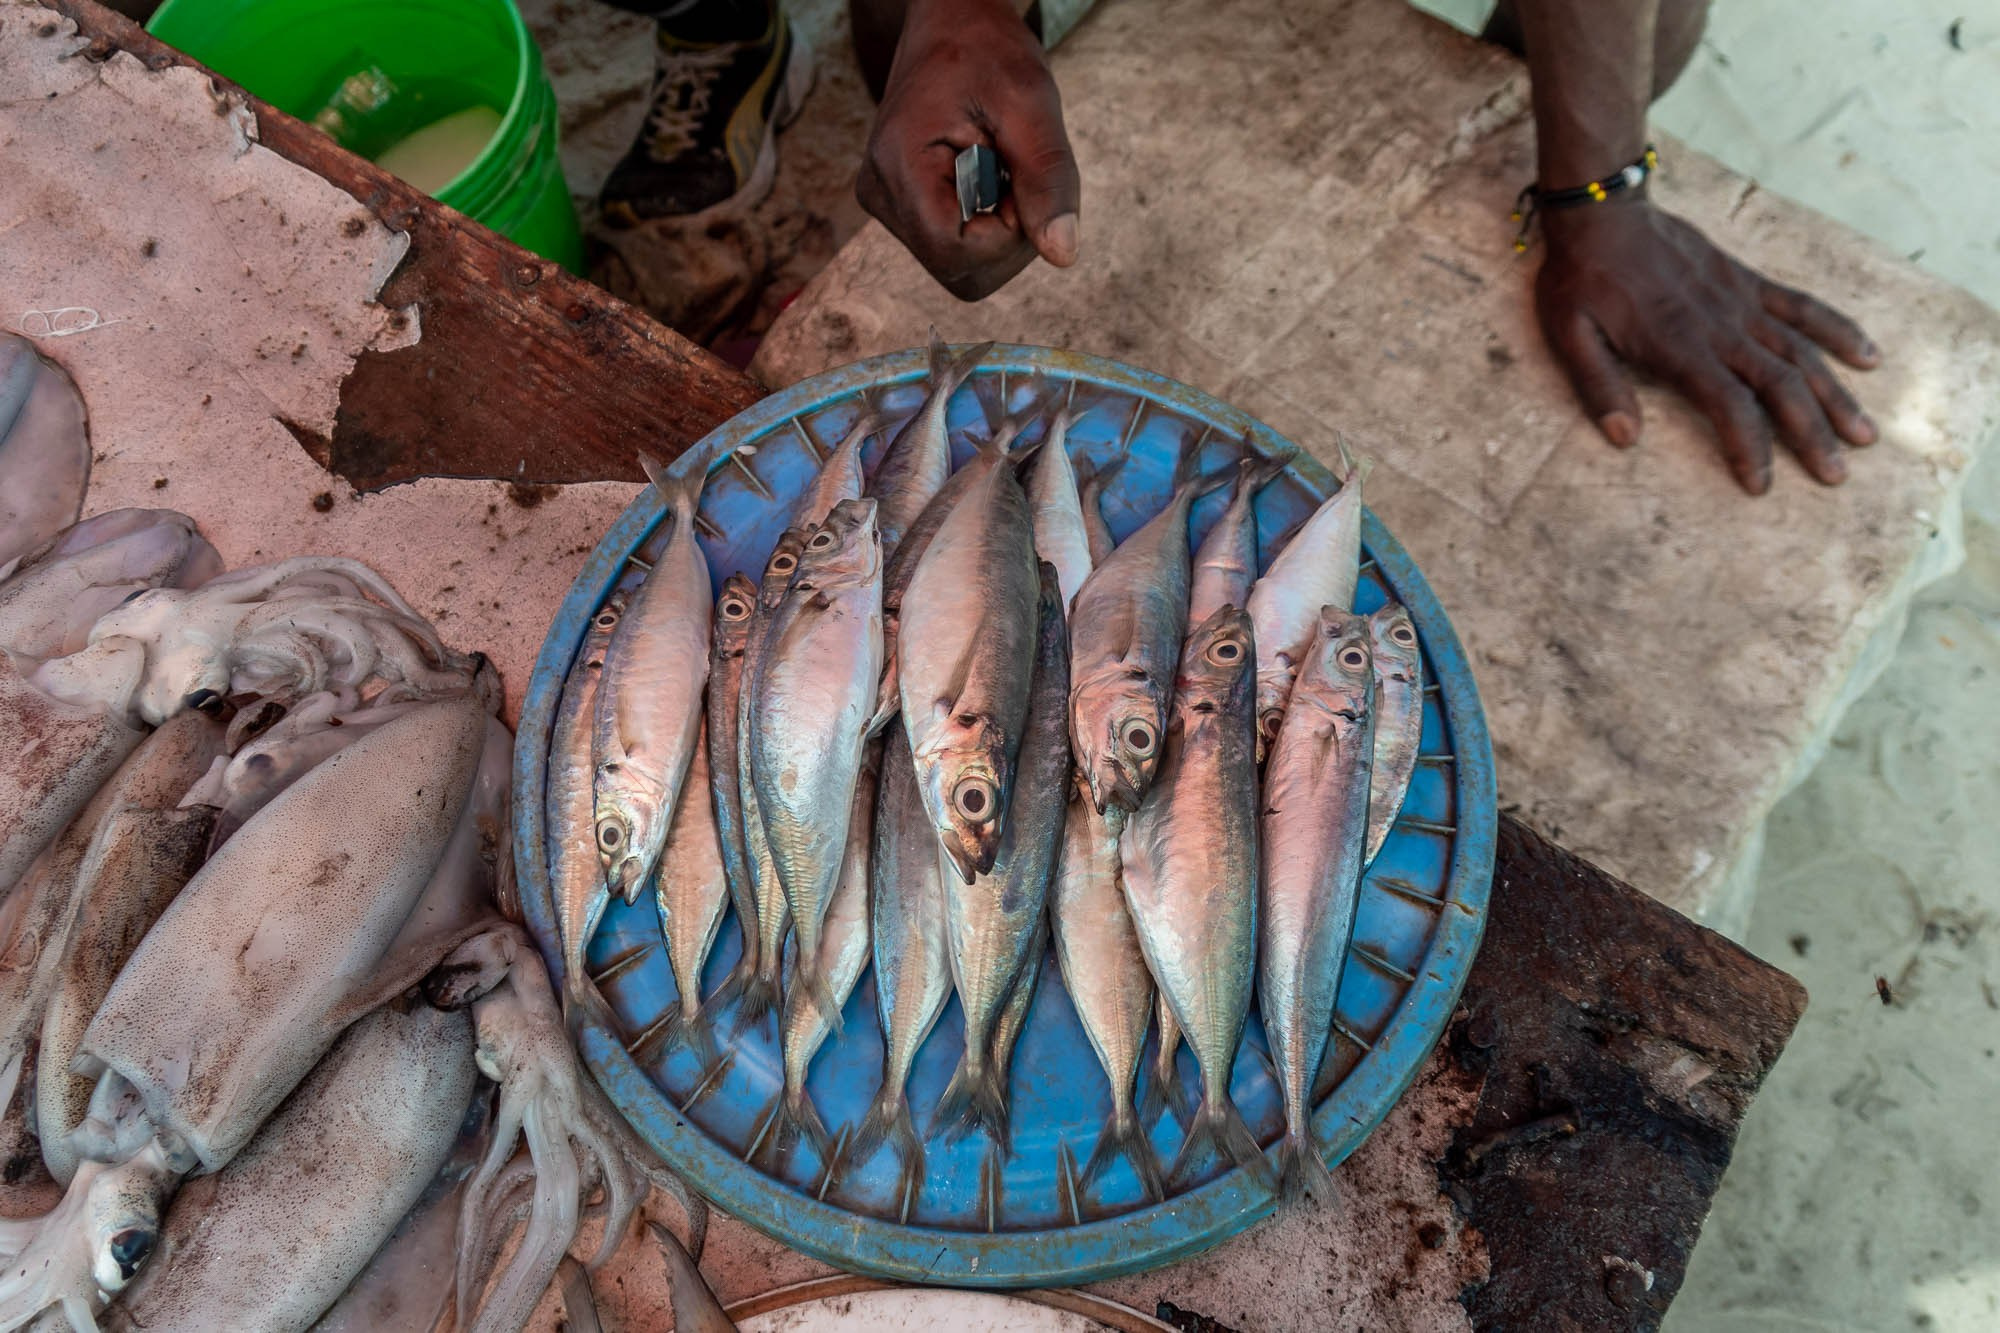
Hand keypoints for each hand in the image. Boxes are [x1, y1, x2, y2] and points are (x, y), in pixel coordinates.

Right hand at [856, 0, 1080, 300]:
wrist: (952, 20)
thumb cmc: (988, 50)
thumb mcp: (1030, 103)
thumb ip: (1048, 179)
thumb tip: (1062, 254)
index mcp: (899, 165)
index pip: (955, 252)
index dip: (1007, 234)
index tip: (1020, 174)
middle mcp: (879, 195)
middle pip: (957, 269)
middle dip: (1007, 236)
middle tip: (1016, 170)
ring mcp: (885, 204)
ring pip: (958, 266)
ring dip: (1000, 232)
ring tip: (1000, 167)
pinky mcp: (899, 206)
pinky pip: (952, 246)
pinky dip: (986, 223)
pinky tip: (987, 177)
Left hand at [1535, 199, 1880, 492]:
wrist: (1604, 215)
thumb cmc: (1581, 281)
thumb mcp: (1569, 337)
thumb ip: (1599, 387)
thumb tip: (1625, 438)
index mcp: (1679, 348)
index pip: (1731, 407)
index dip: (1751, 448)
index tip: (1759, 485)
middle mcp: (1721, 329)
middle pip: (1783, 386)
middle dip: (1813, 433)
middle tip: (1836, 476)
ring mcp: (1741, 303)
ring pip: (1803, 353)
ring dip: (1836, 395)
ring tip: (1864, 434)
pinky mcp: (1748, 282)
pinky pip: (1803, 307)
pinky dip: (1838, 331)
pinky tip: (1868, 358)